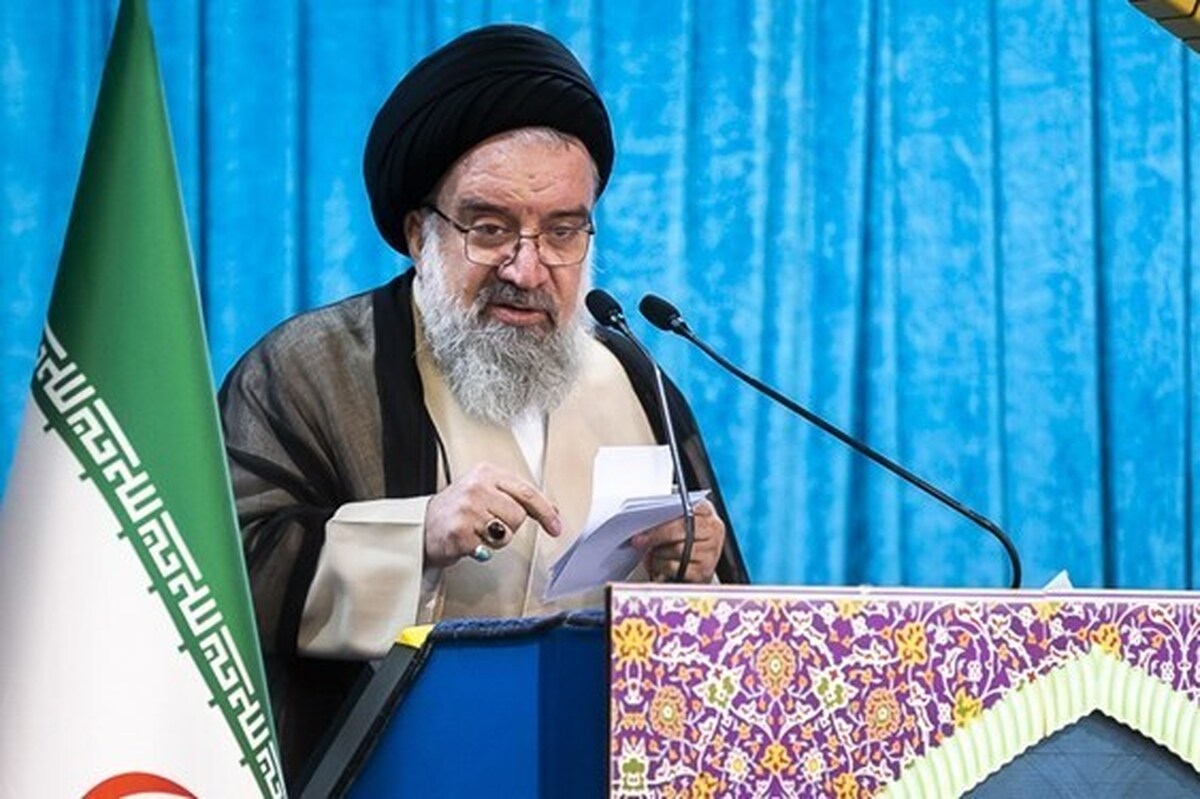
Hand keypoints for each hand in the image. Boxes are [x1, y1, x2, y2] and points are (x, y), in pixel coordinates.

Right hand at [423, 463, 561, 567]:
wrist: (422, 526)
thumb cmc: (456, 510)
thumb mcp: (486, 492)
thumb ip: (516, 498)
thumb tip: (552, 510)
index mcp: (486, 473)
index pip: (527, 491)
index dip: (545, 511)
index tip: (555, 526)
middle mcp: (477, 487)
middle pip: (518, 516)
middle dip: (509, 526)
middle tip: (489, 525)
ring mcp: (467, 509)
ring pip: (506, 533)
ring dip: (495, 540)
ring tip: (478, 532)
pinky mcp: (460, 532)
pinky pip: (488, 548)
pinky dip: (481, 550)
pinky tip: (468, 540)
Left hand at [630, 499, 723, 582]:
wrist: (703, 560)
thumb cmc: (689, 537)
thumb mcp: (684, 520)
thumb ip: (669, 518)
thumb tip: (646, 527)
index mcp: (707, 512)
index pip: (686, 511)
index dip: (666, 519)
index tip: (646, 526)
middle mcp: (713, 531)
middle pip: (680, 531)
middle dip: (656, 536)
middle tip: (640, 541)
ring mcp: (710, 552)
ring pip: (677, 550)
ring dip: (659, 553)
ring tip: (652, 553)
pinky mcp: (704, 571)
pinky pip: (676, 567)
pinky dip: (663, 567)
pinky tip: (658, 565)